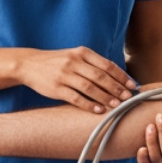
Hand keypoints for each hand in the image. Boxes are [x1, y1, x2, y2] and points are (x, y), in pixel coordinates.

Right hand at [20, 46, 135, 112]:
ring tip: (117, 105)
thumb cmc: (57, 62)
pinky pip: (76, 98)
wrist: (29, 64)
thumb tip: (118, 76)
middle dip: (117, 88)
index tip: (132, 85)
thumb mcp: (74, 56)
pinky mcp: (56, 88)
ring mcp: (64, 75)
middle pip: (100, 76)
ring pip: (90, 87)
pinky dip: (89, 104)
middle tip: (128, 98)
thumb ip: (93, 63)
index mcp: (82, 52)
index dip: (121, 76)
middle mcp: (74, 62)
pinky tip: (99, 110)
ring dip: (105, 97)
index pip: (106, 64)